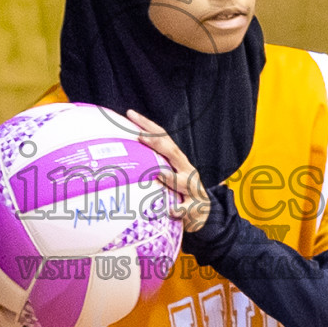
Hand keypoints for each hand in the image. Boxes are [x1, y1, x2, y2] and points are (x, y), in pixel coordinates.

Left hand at [125, 109, 210, 232]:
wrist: (203, 212)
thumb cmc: (178, 192)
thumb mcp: (166, 174)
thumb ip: (151, 164)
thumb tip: (124, 154)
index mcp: (177, 160)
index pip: (162, 137)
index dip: (147, 125)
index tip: (130, 114)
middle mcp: (186, 169)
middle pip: (172, 152)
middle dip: (157, 143)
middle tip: (140, 136)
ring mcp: (192, 187)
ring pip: (183, 180)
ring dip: (171, 177)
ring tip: (160, 174)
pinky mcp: (195, 206)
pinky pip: (186, 208)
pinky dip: (179, 209)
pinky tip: (171, 211)